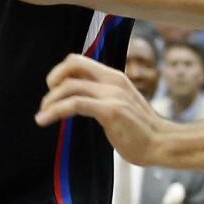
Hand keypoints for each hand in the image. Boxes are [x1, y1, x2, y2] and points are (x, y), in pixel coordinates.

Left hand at [35, 55, 169, 165]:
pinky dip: (55, 110)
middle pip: (72, 64)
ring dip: (49, 101)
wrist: (161, 143)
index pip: (78, 60)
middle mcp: (112, 80)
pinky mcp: (110, 111)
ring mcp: (112, 94)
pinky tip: (44, 120)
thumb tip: (80, 98)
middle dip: (52, 79)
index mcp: (114, 76)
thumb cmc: (140, 129)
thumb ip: (103, 96)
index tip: (53, 90)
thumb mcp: (121, 103)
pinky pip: (75, 104)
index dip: (60, 71)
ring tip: (41, 116)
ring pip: (69, 86)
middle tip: (46, 102)